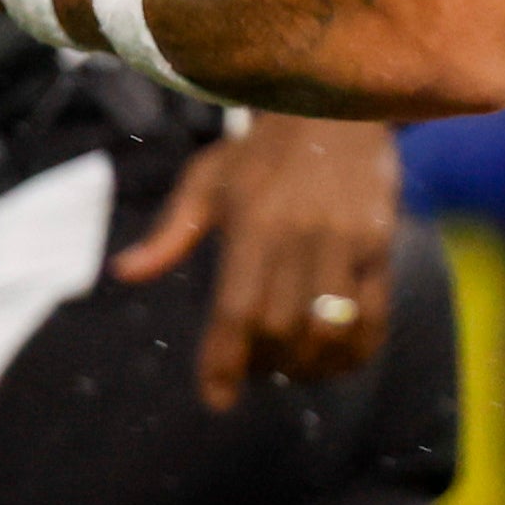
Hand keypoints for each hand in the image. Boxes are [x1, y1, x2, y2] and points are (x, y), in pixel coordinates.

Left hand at [111, 114, 400, 409]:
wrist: (333, 107)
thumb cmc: (259, 152)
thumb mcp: (206, 181)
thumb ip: (170, 233)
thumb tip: (124, 273)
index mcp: (252, 222)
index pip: (235, 310)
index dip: (223, 362)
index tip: (217, 398)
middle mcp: (300, 234)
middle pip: (279, 328)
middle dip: (263, 365)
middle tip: (254, 370)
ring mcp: (345, 240)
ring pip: (327, 330)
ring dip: (308, 366)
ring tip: (293, 368)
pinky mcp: (380, 243)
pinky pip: (374, 315)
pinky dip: (355, 352)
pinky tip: (336, 361)